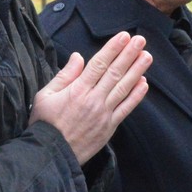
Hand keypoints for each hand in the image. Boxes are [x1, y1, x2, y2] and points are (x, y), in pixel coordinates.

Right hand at [30, 32, 152, 163]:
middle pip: (115, 73)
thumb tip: (78, 57)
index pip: (99, 64)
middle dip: (129, 54)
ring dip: (137, 71)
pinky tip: (144, 83)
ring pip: (123, 88)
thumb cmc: (44, 124)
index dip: (113, 49)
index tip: (124, 36)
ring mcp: (103, 114)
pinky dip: (136, 96)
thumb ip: (64, 75)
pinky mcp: (109, 127)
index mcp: (77, 90)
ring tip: (147, 57)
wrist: (50, 155)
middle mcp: (93, 100)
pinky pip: (126, 109)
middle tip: (141, 40)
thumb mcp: (45, 95)